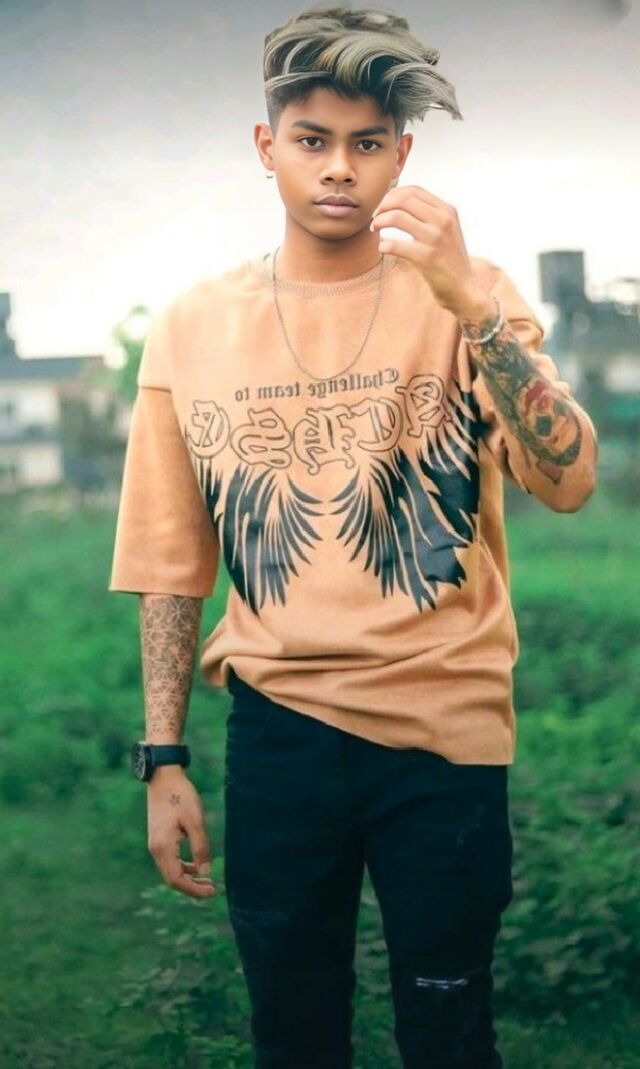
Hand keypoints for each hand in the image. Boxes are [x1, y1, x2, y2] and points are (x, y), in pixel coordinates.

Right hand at [147, 766, 215, 898]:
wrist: (163, 777)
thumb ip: (201, 847)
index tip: (212, 891)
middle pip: (172, 879)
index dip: (194, 889)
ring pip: (170, 871)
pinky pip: (169, 861)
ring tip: (207, 880)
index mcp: (163, 848)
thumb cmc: (181, 796)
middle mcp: (155, 850)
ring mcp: (155, 844)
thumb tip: (206, 872)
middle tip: (212, 889)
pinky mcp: (158, 838)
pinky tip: (196, 864)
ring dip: (188, 878)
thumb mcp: (196, 821)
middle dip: (192, 887)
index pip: (177, 880)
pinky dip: (183, 867)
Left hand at [370, 184, 490, 318]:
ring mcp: (435, 239)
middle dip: (383, 206)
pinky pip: (395, 245)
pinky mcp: (426, 258)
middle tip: (375, 217)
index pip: (413, 190)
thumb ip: (429, 214)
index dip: (393, 195)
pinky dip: (383, 245)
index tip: (383, 206)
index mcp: (447, 210)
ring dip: (379, 222)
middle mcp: (442, 220)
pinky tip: (383, 248)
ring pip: (396, 217)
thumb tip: (397, 201)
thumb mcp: (446, 229)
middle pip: (403, 199)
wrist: (464, 287)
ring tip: (375, 230)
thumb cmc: (449, 258)